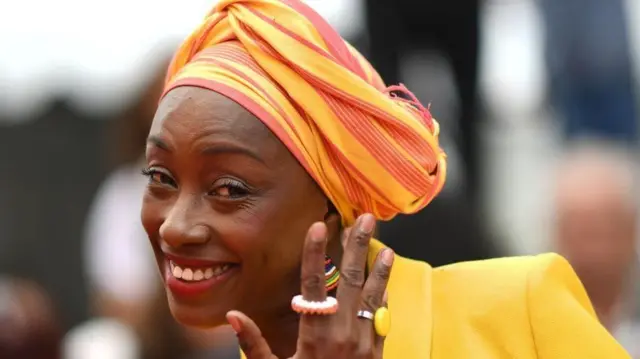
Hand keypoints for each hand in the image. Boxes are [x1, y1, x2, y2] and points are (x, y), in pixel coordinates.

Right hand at [227, 213, 392, 358]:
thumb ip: (254, 344)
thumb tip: (233, 315)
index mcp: (315, 336)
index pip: (313, 284)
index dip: (314, 253)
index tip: (317, 227)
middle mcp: (343, 333)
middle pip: (350, 279)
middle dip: (356, 245)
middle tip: (363, 218)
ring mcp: (364, 340)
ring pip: (372, 293)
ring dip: (377, 264)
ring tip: (383, 239)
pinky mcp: (377, 349)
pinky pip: (381, 312)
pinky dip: (383, 290)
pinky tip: (386, 273)